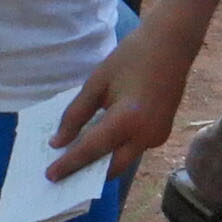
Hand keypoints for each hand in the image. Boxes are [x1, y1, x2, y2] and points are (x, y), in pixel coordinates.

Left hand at [47, 22, 194, 183]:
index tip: (50, 176)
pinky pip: (134, 149)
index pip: (91, 150)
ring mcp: (157, 137)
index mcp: (127, 120)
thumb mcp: (96, 83)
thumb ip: (76, 115)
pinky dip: (116, 149)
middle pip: (111, 167)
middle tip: (64, 174)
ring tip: (78, 159)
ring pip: (124, 160)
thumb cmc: (131, 58)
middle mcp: (145, 136)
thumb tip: (59, 142)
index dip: (68, 164)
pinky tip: (101, 142)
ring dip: (102, 162)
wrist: (171, 46)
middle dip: (87, 173)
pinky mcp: (162, 134)